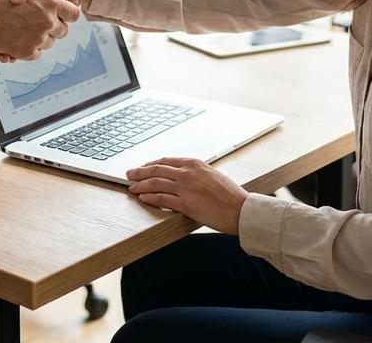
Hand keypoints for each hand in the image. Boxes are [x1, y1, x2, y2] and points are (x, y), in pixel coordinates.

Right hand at [0, 0, 80, 61]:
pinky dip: (28, 49)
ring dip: (40, 38)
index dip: (66, 13)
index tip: (58, 13)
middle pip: (63, 31)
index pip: (73, 13)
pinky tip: (16, 40)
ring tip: (23, 30)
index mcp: (49, 1)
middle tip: (37, 22)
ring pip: (49, 43)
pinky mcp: (27, 52)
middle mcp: (47, 20)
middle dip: (53, 27)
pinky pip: (36, 53)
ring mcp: (38, 38)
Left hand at [126, 157, 247, 233]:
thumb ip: (196, 174)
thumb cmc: (231, 196)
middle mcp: (188, 173)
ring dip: (141, 185)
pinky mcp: (186, 203)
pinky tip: (143, 198)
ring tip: (132, 188)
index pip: (166, 161)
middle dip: (140, 172)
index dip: (151, 164)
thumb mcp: (212, 175)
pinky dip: (150, 198)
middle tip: (129, 174)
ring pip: (156, 183)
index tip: (142, 167)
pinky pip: (162, 199)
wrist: (241, 210)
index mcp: (195, 164)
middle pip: (157, 169)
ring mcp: (186, 188)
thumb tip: (182, 176)